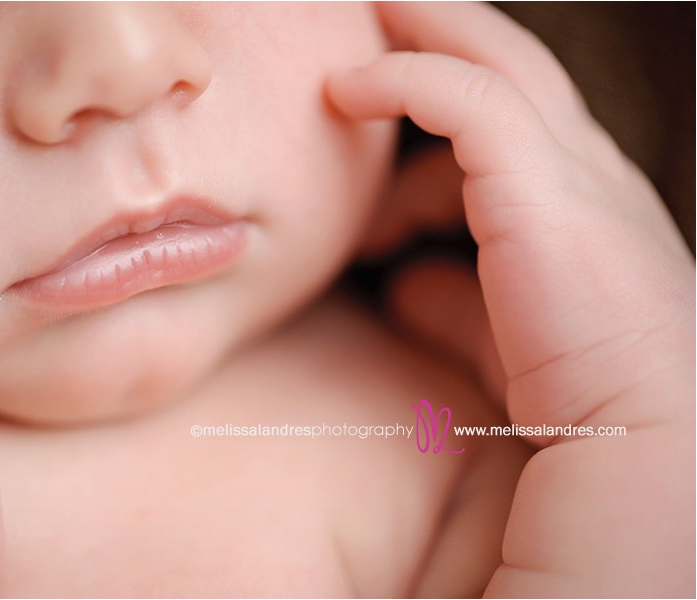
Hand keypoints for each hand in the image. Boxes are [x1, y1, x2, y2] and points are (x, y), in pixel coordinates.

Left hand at [327, 3, 693, 595]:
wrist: (634, 441)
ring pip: (487, 65)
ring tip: (336, 67)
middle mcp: (585, 168)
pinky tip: (342, 91)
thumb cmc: (573, 395)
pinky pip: (464, 97)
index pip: (511, 116)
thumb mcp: (497, 336)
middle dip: (439, 31)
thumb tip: (401, 284)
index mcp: (581, 202)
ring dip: (409, 53)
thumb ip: (453, 302)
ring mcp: (572, 169)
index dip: (442, 92)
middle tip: (374, 13)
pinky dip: (401, 81)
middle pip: (508, 63)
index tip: (371, 94)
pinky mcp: (543, 185)